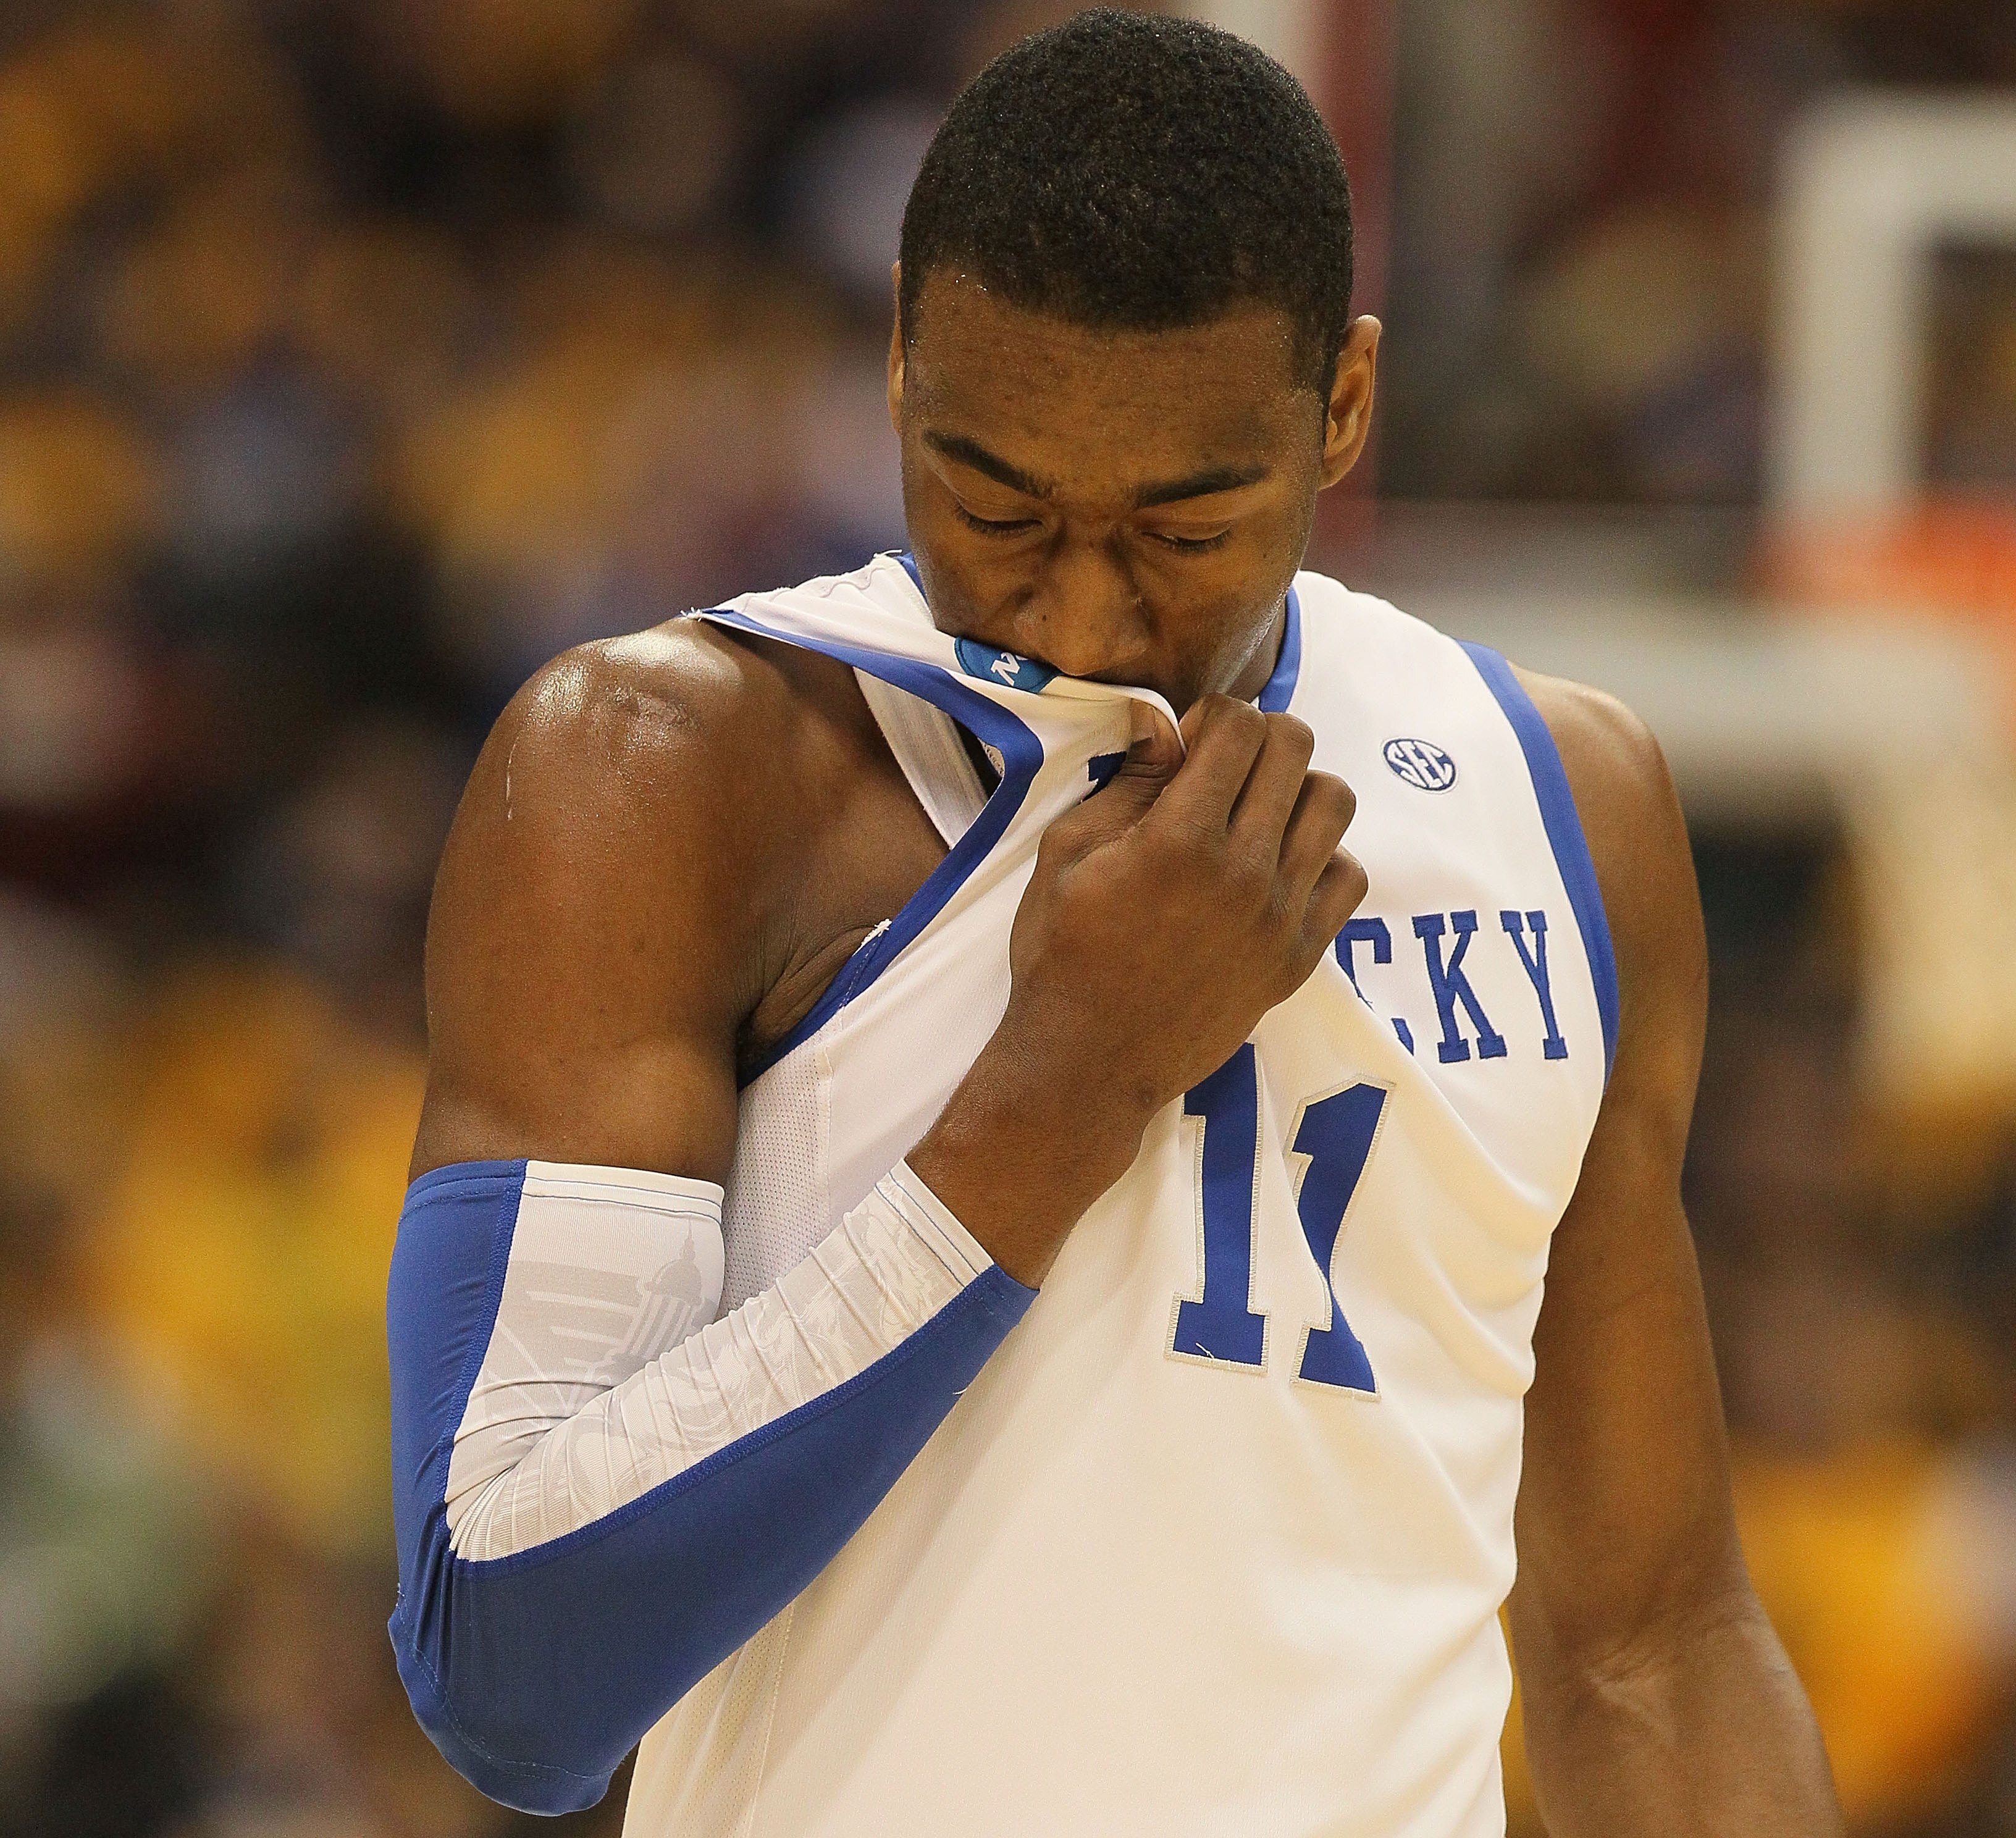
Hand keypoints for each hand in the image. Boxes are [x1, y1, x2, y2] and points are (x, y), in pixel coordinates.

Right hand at [1006, 693, 1364, 1113]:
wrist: (1089, 1062)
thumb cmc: (1062, 954)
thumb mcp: (1067, 854)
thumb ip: (1128, 783)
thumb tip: (1161, 718)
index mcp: (1180, 840)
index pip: (1241, 726)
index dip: (1212, 716)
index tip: (1186, 744)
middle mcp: (1244, 872)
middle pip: (1295, 748)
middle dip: (1256, 739)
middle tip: (1220, 770)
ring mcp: (1281, 917)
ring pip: (1333, 802)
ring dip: (1295, 789)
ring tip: (1254, 814)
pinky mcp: (1299, 957)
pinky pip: (1347, 875)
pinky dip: (1320, 857)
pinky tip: (1275, 868)